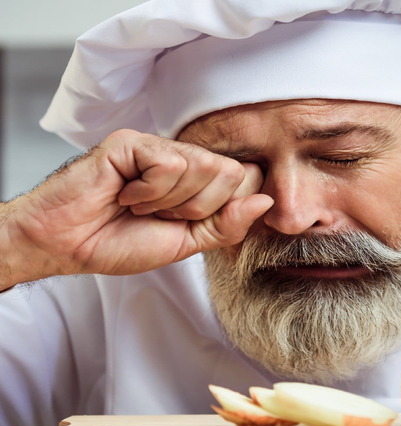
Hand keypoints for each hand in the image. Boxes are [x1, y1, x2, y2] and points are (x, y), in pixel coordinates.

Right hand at [0, 129, 271, 286]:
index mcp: (199, 180)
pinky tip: (125, 194)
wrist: (68, 245)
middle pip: (231, 172)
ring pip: (203, 167)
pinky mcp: (134, 141)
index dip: (225, 208)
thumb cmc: (120, 241)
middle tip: (161, 215)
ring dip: (170, 202)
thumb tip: (267, 202)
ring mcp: (159, 146)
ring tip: (139, 205)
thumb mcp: (187, 243)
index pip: (246, 179)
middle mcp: (183, 157)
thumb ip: (227, 225)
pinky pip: (169, 164)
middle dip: (199, 207)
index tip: (188, 223)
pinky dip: (149, 192)